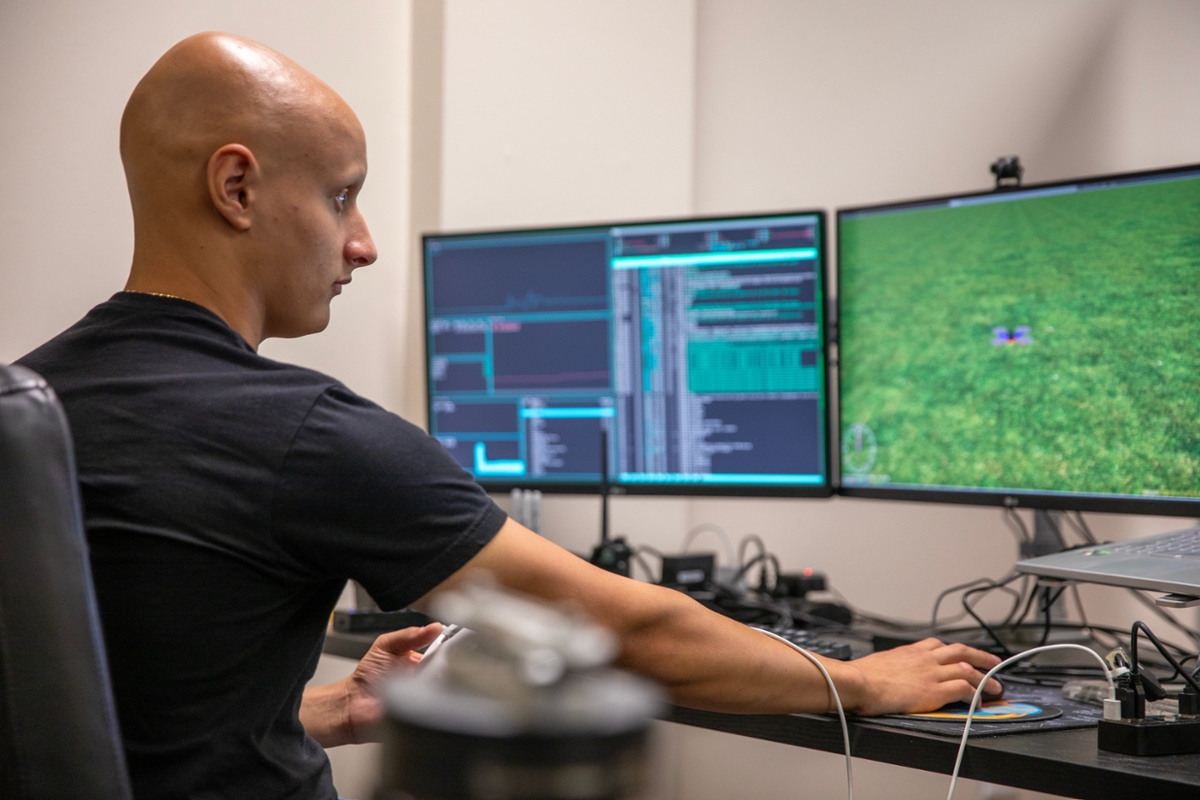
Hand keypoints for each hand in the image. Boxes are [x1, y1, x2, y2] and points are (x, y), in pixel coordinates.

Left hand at [302, 623, 441, 746]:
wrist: (352, 705)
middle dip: (444, 669)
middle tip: (433, 668)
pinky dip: (432, 703)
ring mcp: (425, 698)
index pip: (442, 653)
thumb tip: (433, 627)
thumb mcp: (385, 645)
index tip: (451, 647)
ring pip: (445, 691)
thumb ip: (408, 635)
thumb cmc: (366, 676)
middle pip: (448, 673)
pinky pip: (436, 709)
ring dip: (437, 686)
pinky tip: (422, 698)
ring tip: (424, 683)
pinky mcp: (422, 715)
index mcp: (420, 661)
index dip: (448, 650)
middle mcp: (426, 679)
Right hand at [838, 638, 1001, 715]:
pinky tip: (979, 703)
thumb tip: (886, 674)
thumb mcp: (879, 663)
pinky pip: (964, 690)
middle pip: (961, 652)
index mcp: (910, 651)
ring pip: (968, 670)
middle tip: (994, 663)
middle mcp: (925, 658)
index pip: (939, 645)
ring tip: (995, 687)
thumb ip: (891, 666)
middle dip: (981, 657)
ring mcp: (932, 673)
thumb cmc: (862, 677)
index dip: (955, 651)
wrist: (859, 682)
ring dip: (985, 679)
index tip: (962, 655)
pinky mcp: (935, 691)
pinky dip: (975, 696)